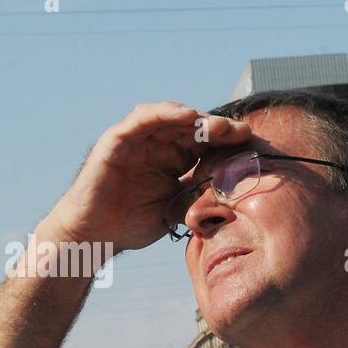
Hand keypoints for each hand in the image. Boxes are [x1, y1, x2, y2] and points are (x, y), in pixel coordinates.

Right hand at [40, 102, 251, 252]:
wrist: (95, 234)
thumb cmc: (132, 223)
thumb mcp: (177, 210)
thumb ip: (200, 199)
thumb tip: (237, 203)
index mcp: (174, 159)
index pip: (205, 143)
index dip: (228, 142)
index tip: (251, 146)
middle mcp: (157, 144)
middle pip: (193, 127)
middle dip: (219, 128)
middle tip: (242, 132)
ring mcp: (138, 138)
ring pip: (172, 117)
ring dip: (198, 118)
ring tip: (220, 126)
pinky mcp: (118, 138)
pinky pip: (143, 118)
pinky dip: (165, 113)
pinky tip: (187, 116)